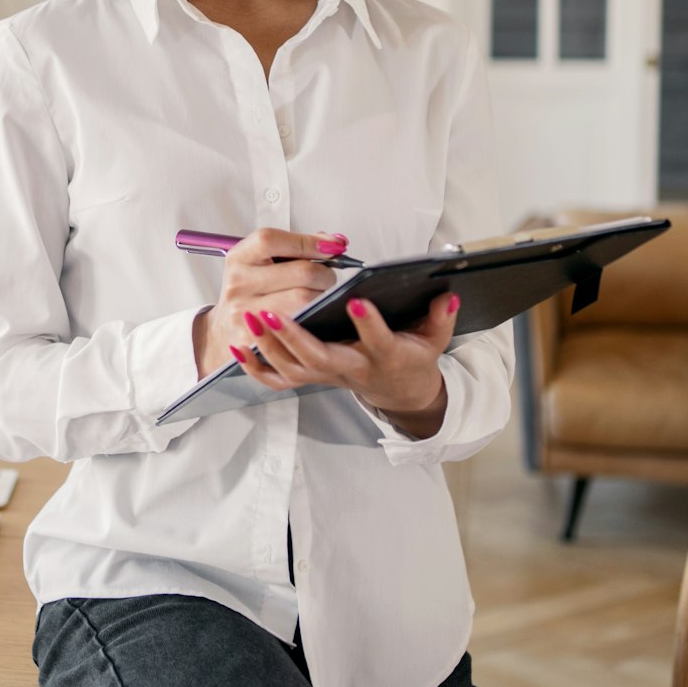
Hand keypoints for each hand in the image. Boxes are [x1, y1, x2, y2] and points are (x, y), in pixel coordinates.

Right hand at [191, 228, 347, 380]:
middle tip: (326, 277)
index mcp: (239, 258)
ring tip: (318, 296)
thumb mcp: (262, 263)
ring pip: (306, 300)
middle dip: (325, 273)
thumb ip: (296, 247)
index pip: (273, 240)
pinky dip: (314, 318)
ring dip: (322, 297)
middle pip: (301, 272)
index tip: (333, 245)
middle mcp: (238, 283)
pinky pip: (301, 327)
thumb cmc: (251, 293)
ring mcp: (245, 313)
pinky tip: (313, 316)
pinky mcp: (257, 339)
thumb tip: (334, 241)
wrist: (226, 332)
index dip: (309, 241)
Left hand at [233, 292, 461, 438]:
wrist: (398, 390)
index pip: (378, 342)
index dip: (368, 324)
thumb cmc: (411, 357)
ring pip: (294, 370)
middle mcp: (351, 369)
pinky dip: (256, 368)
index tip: (356, 300)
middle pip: (320, 359)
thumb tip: (449, 297)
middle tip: (273, 312)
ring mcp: (328, 376)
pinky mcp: (311, 377)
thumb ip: (441, 319)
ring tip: (252, 318)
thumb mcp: (433, 340)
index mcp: (384, 357)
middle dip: (295, 337)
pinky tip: (239, 347)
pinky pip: (279, 379)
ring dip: (269, 347)